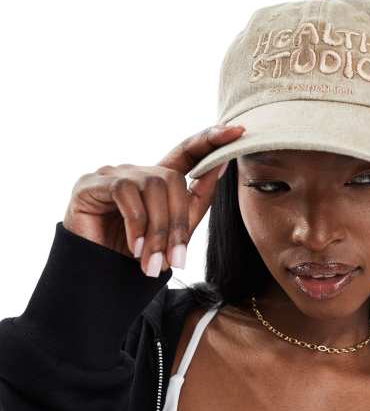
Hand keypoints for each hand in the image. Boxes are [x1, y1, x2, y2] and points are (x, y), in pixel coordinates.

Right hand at [62, 124, 244, 275]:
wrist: (95, 279)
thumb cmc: (134, 256)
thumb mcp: (174, 231)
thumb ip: (196, 200)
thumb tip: (220, 166)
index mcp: (156, 181)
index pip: (187, 152)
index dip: (210, 140)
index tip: (237, 131)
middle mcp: (135, 172)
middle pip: (172, 179)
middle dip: (178, 222)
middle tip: (176, 259)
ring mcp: (112, 174)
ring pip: (152, 186)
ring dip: (158, 230)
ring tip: (152, 262)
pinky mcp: (90, 183)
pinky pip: (125, 192)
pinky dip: (136, 224)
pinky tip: (134, 248)